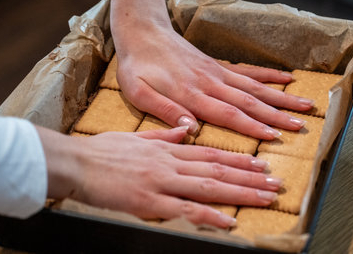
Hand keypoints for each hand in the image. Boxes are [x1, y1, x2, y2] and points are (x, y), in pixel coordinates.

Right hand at [38, 126, 280, 227]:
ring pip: (210, 186)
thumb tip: (185, 129)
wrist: (77, 162)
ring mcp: (163, 181)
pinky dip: (211, 215)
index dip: (238, 158)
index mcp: (168, 148)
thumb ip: (164, 133)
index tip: (259, 163)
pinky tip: (231, 221)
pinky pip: (187, 209)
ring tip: (266, 196)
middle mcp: (171, 162)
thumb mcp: (137, 137)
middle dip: (250, 177)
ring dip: (241, 192)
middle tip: (275, 182)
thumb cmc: (103, 151)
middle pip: (218, 169)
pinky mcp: (151, 202)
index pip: (211, 153)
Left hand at [115, 24, 312, 139]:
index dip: (252, 126)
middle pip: (249, 101)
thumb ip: (164, 110)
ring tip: (304, 105)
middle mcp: (210, 82)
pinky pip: (247, 70)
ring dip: (280, 97)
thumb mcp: (138, 92)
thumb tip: (191, 129)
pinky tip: (286, 79)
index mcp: (191, 94)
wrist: (143, 32)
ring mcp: (217, 72)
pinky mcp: (218, 65)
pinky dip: (268, 76)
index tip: (274, 136)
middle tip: (300, 124)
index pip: (228, 113)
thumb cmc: (137, 66)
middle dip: (276, 114)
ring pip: (254, 87)